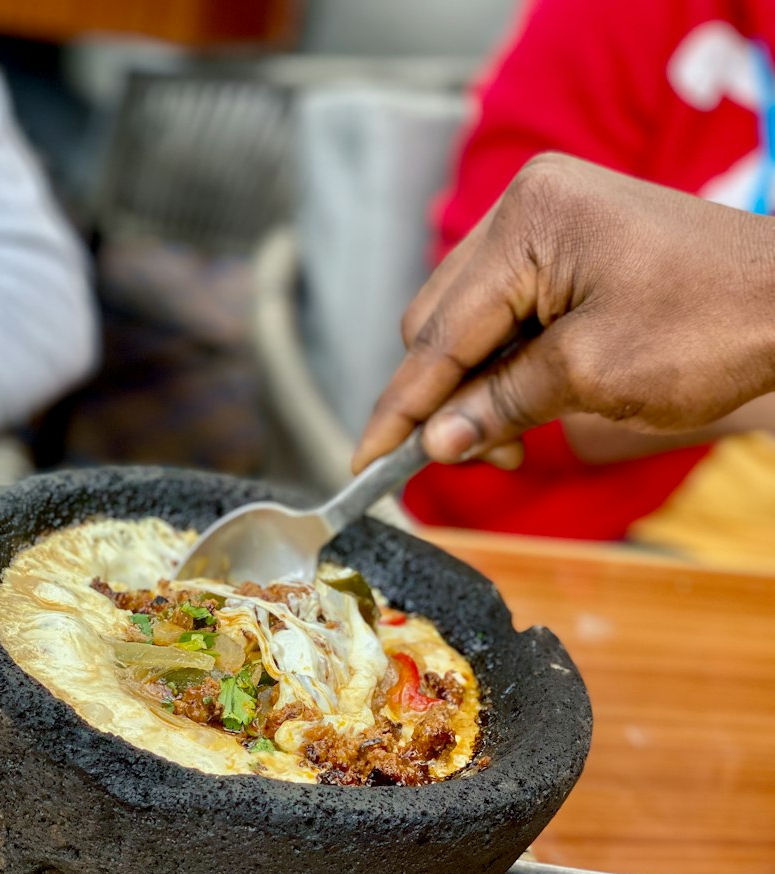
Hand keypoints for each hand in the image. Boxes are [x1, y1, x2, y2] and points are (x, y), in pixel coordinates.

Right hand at [355, 154, 774, 470]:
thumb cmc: (713, 324)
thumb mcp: (593, 376)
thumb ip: (502, 404)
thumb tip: (434, 444)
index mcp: (529, 221)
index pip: (438, 332)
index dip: (401, 408)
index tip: (364, 463)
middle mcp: (528, 208)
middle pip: (441, 323)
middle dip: (446, 401)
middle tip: (467, 463)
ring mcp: (549, 223)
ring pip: (470, 325)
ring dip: (478, 391)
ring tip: (513, 444)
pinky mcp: (568, 247)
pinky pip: (508, 316)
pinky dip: (507, 369)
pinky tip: (528, 407)